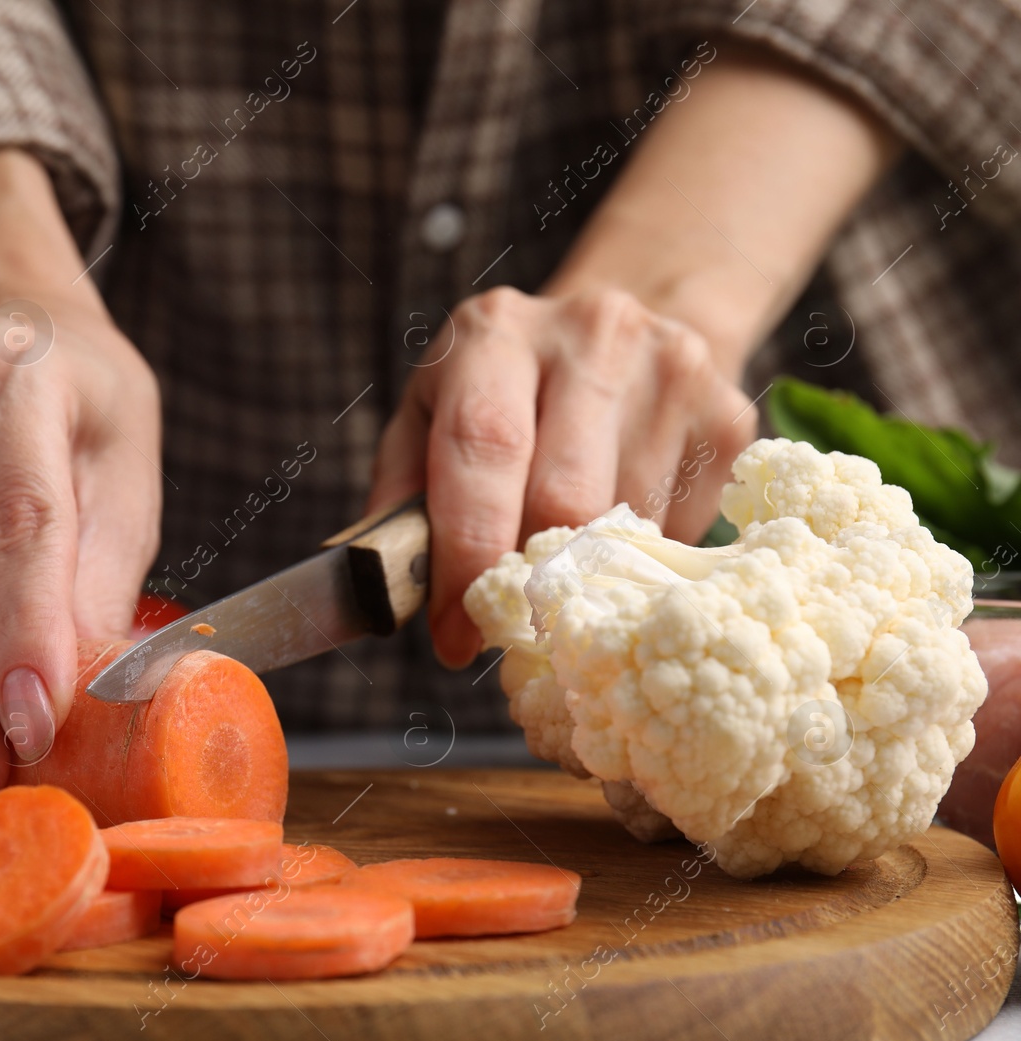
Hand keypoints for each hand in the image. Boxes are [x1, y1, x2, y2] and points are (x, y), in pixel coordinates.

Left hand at [368, 42, 900, 669]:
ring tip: (556, 571)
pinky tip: (614, 535)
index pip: (484, 445)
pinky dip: (639, 558)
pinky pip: (679, 529)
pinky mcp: (728, 417)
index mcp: (495, 331)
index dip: (468, 549)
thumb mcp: (429, 420)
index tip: (454, 631)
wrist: (615, 335)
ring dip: (585, 575)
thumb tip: (389, 593)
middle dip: (527, 580)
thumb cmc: (500, 397)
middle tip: (505, 625)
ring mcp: (672, 367)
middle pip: (565, 493)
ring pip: (627, 523)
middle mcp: (590, 332)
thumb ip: (402, 501)